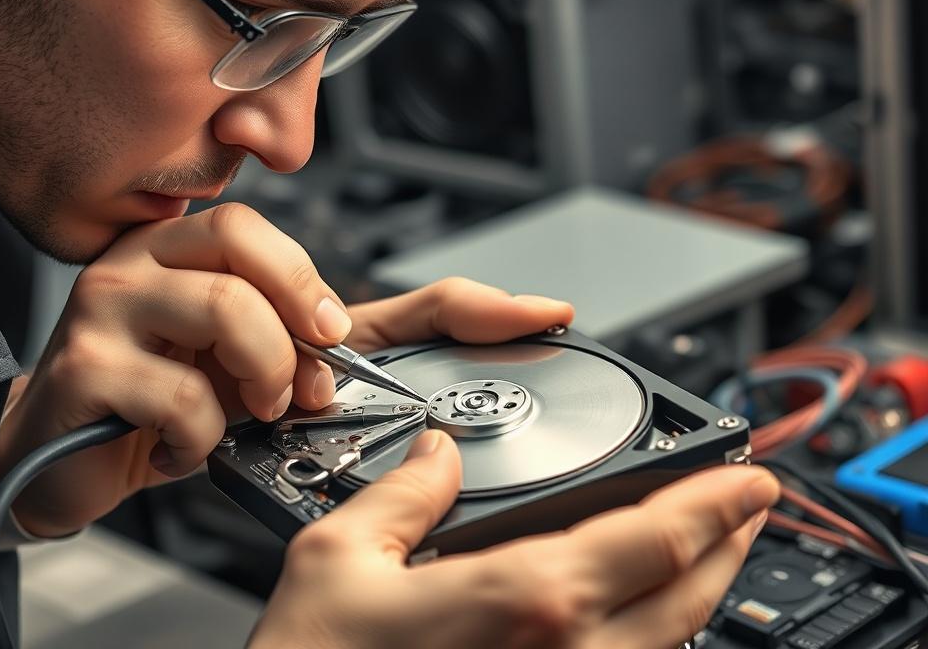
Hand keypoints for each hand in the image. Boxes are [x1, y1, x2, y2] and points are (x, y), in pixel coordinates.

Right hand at [0, 202, 572, 535]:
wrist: (71, 449)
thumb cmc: (170, 392)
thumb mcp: (273, 357)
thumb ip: (355, 335)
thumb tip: (477, 316)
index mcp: (196, 249)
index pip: (281, 233)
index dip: (377, 272)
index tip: (520, 313)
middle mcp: (151, 258)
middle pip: (249, 245)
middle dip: (298, 318)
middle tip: (305, 373)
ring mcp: (111, 306)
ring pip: (222, 309)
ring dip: (262, 376)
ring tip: (252, 409)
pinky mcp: (83, 367)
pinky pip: (179, 395)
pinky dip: (205, 436)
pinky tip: (190, 443)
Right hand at [250, 433, 779, 648]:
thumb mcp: (338, 561)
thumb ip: (400, 493)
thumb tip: (437, 456)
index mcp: (526, 599)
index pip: (656, 536)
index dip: (715, 499)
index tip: (746, 475)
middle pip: (688, 593)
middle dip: (729, 541)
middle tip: (748, 504)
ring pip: (671, 642)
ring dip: (702, 587)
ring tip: (707, 549)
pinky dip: (656, 634)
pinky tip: (640, 613)